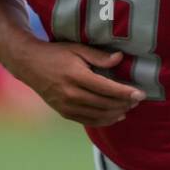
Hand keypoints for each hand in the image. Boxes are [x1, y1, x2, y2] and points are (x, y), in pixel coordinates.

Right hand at [6, 40, 143, 126]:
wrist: (29, 64)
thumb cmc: (56, 53)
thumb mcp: (77, 48)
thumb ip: (99, 56)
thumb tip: (120, 58)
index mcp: (76, 75)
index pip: (107, 88)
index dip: (126, 93)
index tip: (141, 94)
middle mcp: (70, 93)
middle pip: (104, 103)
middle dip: (124, 104)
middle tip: (138, 100)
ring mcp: (66, 105)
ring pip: (97, 115)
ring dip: (116, 113)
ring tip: (129, 108)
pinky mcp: (63, 112)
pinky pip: (87, 121)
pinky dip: (104, 121)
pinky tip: (116, 117)